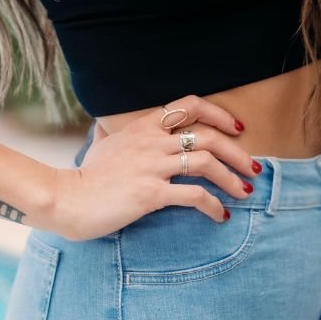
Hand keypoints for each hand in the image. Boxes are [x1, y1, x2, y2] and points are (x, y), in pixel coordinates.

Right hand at [46, 94, 260, 241]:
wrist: (67, 199)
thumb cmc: (85, 175)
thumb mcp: (102, 143)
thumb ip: (113, 133)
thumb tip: (106, 126)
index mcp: (144, 126)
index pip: (189, 105)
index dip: (218, 113)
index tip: (236, 128)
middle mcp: (151, 141)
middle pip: (207, 136)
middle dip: (237, 151)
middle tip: (253, 166)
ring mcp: (151, 166)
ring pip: (206, 163)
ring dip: (231, 178)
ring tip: (245, 192)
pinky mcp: (150, 193)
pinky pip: (192, 195)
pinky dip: (213, 204)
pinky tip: (221, 215)